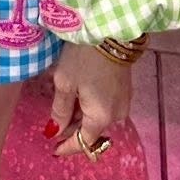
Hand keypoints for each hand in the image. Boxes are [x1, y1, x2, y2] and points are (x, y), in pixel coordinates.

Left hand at [45, 42, 130, 158]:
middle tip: (54, 121)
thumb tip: (54, 132)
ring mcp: (124, 103)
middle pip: (92, 132)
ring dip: (82, 117)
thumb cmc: (83, 57)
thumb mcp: (65, 83)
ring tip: (65, 103)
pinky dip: (92, 107)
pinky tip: (80, 95)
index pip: (84, 144)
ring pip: (99, 119)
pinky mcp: (126, 91)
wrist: (110, 30)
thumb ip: (60, 111)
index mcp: (101, 118)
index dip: (67, 148)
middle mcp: (117, 116)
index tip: (53, 150)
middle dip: (73, 130)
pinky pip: (106, 108)